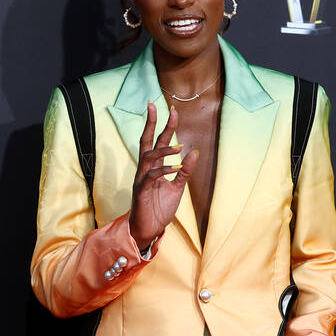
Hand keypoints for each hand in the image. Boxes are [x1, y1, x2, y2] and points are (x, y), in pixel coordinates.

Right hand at [128, 102, 198, 249]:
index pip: (157, 140)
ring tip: (179, 147)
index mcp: (153, 167)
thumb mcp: (178, 188)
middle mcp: (145, 169)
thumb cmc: (160, 208)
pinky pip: (151, 176)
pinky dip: (164, 170)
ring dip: (163, 149)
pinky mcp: (141, 190)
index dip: (164, 124)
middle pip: (146, 141)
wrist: (149, 229)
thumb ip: (185, 171)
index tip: (171, 108)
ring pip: (148, 156)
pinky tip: (176, 167)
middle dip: (151, 123)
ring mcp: (141, 179)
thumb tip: (193, 151)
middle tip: (154, 105)